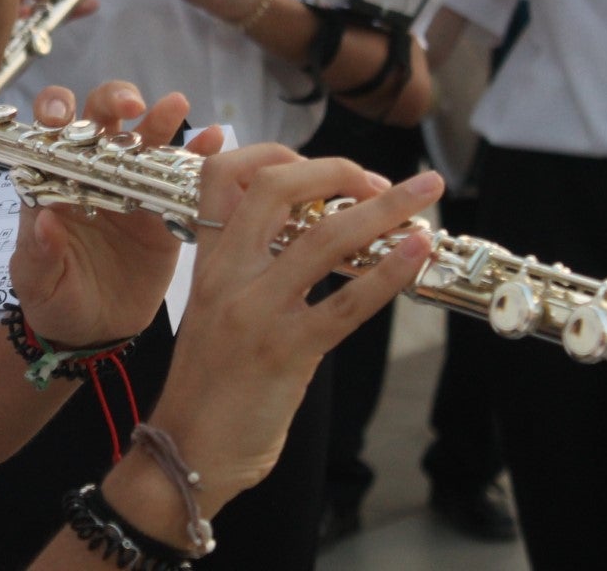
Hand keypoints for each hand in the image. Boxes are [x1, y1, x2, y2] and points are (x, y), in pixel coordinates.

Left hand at [9, 81, 228, 347]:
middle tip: (131, 104)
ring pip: (145, 139)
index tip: (62, 116)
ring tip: (176, 105)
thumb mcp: (36, 281)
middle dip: (112, 100)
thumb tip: (44, 220)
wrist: (93, 332)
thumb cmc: (54, 298)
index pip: (49, 131)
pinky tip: (214, 140)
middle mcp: (92, 173)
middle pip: (101, 118)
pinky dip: (199, 156)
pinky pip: (182, 178)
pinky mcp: (164, 212)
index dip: (55, 111)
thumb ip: (38, 252)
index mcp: (53, 179)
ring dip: (161, 118)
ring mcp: (131, 187)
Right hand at [141, 152, 437, 509]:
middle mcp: (228, 276)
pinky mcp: (286, 351)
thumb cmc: (206, 390)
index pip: (222, 175)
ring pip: (323, 237)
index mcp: (208, 262)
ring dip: (383, 209)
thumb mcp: (213, 313)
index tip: (322, 169)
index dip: (275, 154)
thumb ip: (250, 276)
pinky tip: (416, 254)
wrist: (185, 452)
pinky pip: (345, 303)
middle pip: (277, 187)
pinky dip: (388, 272)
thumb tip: (310, 246)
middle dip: (336, 169)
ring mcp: (256, 311)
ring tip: (421, 197)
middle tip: (378, 181)